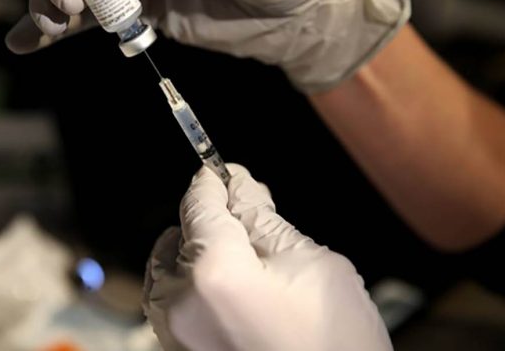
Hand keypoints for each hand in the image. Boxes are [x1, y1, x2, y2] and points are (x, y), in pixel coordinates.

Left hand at [143, 164, 391, 350]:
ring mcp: (175, 336)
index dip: (212, 182)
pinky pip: (173, 301)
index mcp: (215, 275)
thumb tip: (238, 185)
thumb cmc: (335, 347)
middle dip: (209, 222)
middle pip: (179, 236)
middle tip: (248, 222)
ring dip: (198, 253)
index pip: (199, 207)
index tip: (220, 171)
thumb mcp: (311, 264)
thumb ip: (263, 219)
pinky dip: (195, 284)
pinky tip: (234, 290)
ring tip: (246, 263)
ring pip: (168, 269)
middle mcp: (182, 306)